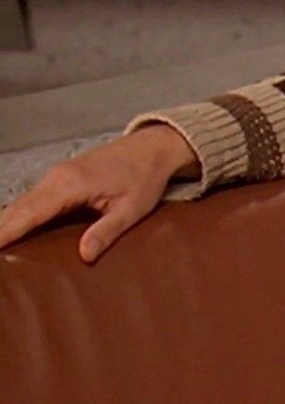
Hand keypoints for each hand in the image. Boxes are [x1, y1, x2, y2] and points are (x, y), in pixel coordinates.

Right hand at [0, 125, 198, 261]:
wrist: (151, 148)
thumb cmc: (145, 178)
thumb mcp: (132, 209)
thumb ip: (107, 231)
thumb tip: (85, 255)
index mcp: (71, 185)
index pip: (29, 213)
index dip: (6, 232)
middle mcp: (57, 178)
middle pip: (17, 208)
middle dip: (0, 230)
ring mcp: (56, 175)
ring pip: (21, 203)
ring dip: (5, 223)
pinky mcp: (59, 177)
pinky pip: (31, 199)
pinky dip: (17, 215)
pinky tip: (9, 230)